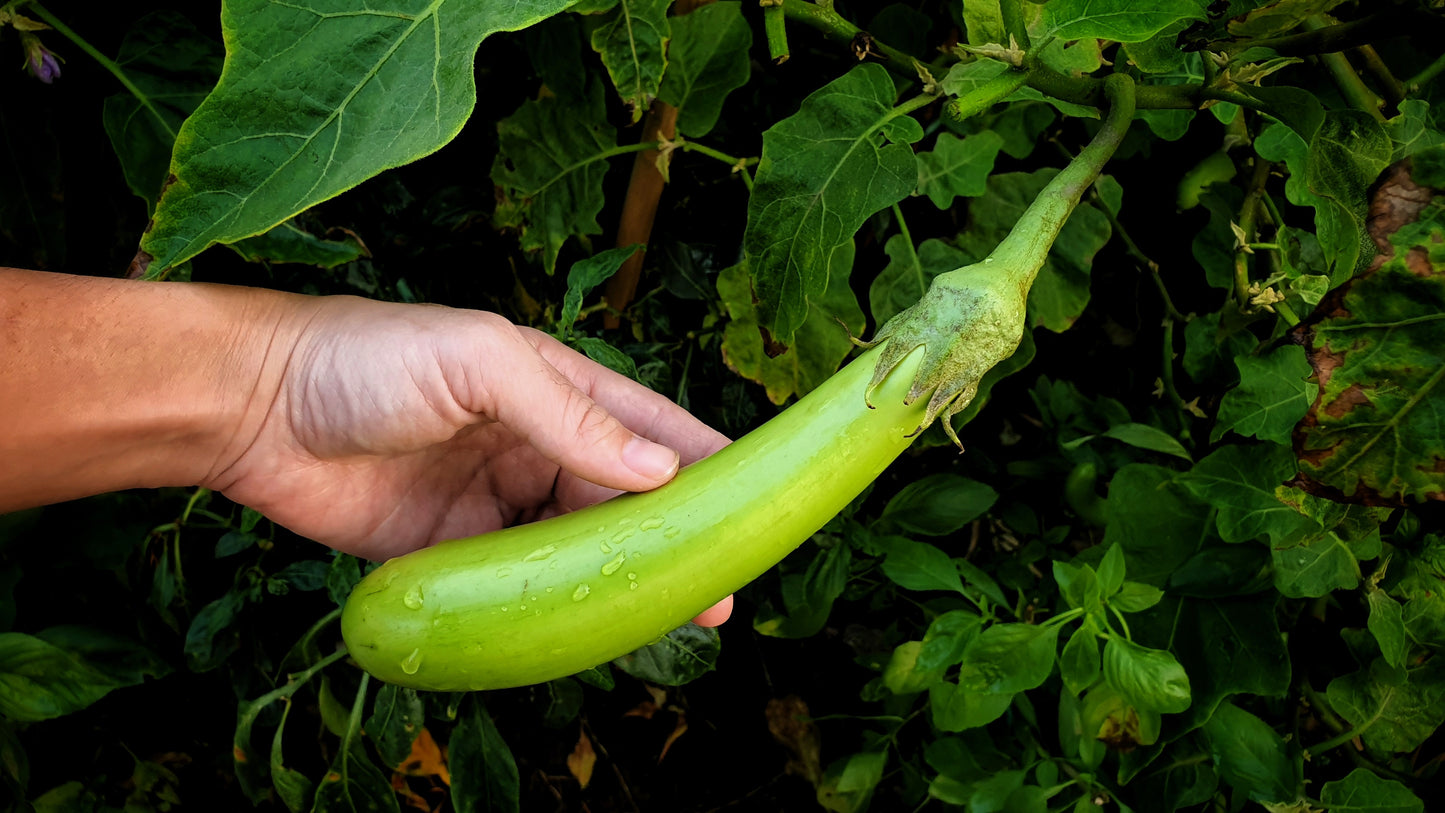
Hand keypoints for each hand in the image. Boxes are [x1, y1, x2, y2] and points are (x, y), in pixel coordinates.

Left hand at [206, 295, 733, 624]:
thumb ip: (569, 416)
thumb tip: (660, 473)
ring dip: (627, 580)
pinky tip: (594, 629)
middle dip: (675, 541)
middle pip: (628, 501)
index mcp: (557, 386)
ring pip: (582, 548)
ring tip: (676, 619)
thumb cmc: (369, 358)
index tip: (757, 505)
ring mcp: (498, 503)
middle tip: (720, 592)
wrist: (254, 409)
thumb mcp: (481, 363)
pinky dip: (561, 607)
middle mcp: (538, 446)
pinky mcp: (456, 553)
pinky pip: (524, 586)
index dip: (709, 464)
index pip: (653, 427)